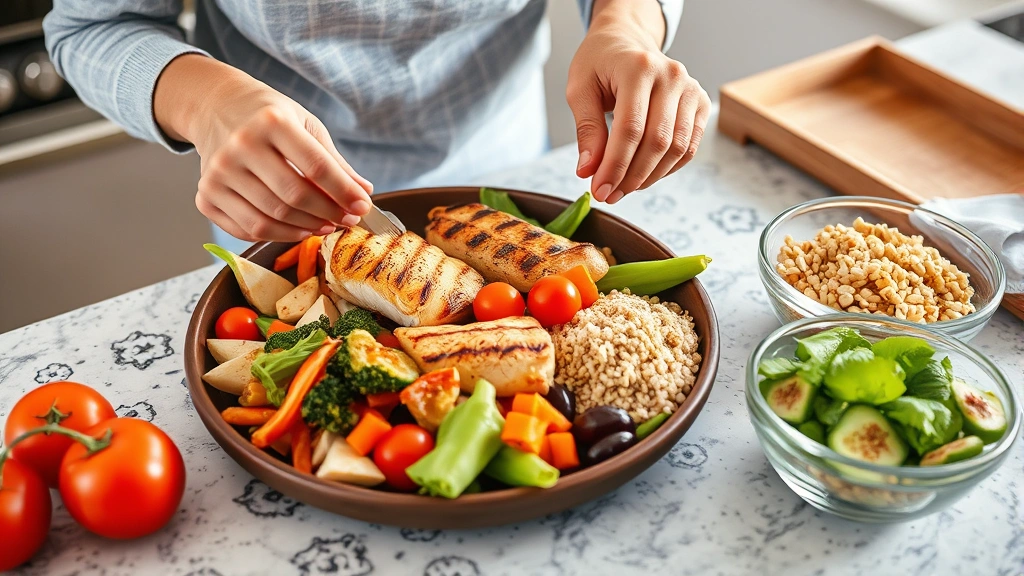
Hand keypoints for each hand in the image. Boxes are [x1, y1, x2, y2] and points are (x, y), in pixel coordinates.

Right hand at [154, 55, 372, 240]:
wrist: (216, 108)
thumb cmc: (268, 117)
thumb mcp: (305, 125)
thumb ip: (334, 161)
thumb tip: (364, 191)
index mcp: (272, 121)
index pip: (317, 166)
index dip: (344, 192)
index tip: (363, 206)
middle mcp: (240, 145)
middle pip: (294, 196)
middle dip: (328, 214)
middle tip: (347, 220)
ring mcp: (218, 173)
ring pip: (271, 219)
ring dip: (306, 229)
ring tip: (325, 226)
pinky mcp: (206, 195)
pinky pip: (248, 229)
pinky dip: (278, 235)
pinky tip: (298, 229)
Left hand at [567, 0, 710, 203]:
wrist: (626, 41)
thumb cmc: (600, 63)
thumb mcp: (580, 90)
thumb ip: (587, 130)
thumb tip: (588, 172)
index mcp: (639, 67)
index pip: (631, 128)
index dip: (615, 166)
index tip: (599, 190)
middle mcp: (672, 76)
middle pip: (657, 142)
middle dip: (631, 177)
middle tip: (609, 195)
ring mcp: (691, 89)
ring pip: (677, 149)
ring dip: (650, 177)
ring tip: (624, 188)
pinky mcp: (700, 103)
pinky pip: (689, 148)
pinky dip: (667, 169)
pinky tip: (644, 174)